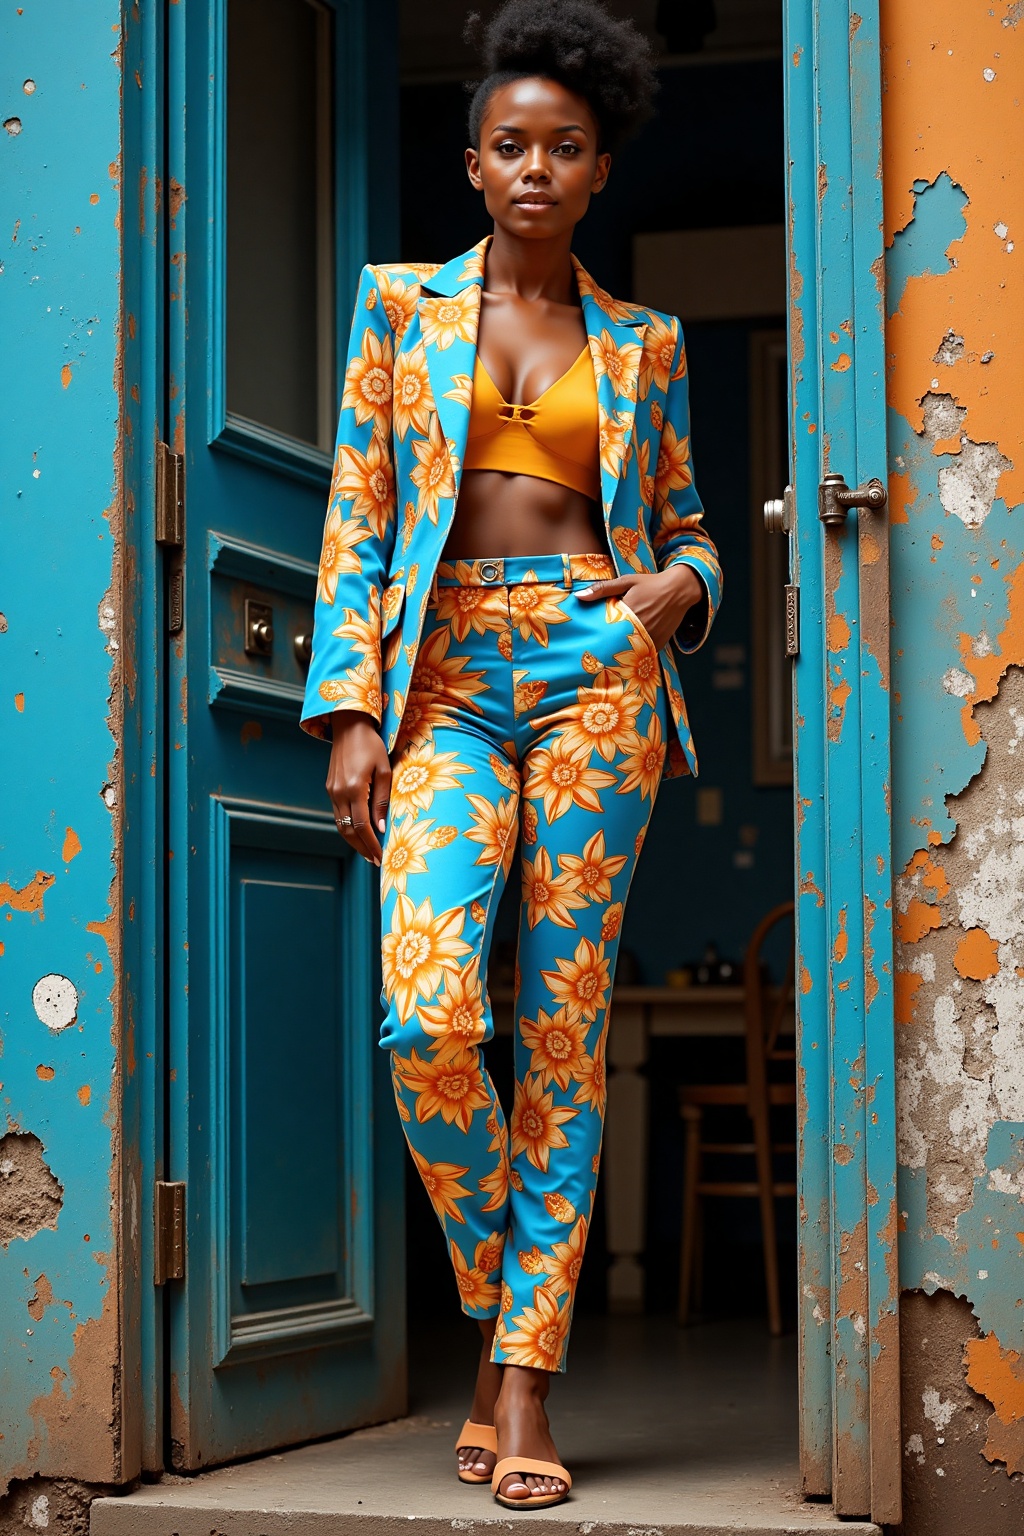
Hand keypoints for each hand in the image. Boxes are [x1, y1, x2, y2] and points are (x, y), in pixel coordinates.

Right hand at [326, 711, 391, 865]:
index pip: (362, 826)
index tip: (381, 857)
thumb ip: (382, 800)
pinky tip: (360, 832)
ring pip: (341, 825)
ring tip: (368, 851)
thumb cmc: (372, 745)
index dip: (372, 844)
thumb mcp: (384, 771)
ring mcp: (331, 791)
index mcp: (354, 788)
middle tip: (375, 861)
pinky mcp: (330, 788)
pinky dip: (349, 827)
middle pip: (349, 830)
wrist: (349, 726)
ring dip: (354, 841)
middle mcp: (339, 793)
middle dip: (362, 848)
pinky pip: (338, 814)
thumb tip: (380, 829)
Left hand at [577, 566, 703, 650]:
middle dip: (606, 646)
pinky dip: (635, 654)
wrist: (679, 590)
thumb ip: (602, 589)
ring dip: (619, 652)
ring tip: (609, 653)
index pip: (605, 629)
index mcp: (628, 612)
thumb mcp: (626, 581)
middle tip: (595, 650)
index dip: (596, 635)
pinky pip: (642, 654)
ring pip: (628, 651)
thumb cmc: (650, 584)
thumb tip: (578, 596)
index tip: (587, 639)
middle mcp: (639, 628)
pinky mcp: (658, 644)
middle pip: (616, 643)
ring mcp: (650, 638)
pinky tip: (627, 653)